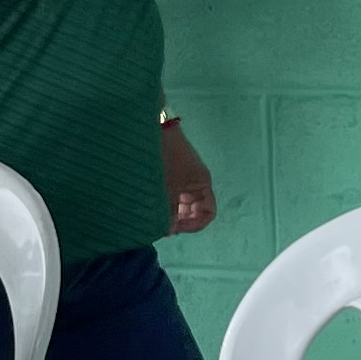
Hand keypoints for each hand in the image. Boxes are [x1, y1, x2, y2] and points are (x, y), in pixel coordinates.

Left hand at [161, 118, 216, 234]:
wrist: (153, 128)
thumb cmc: (165, 157)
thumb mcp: (167, 188)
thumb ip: (169, 211)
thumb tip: (169, 231)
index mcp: (202, 184)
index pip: (208, 213)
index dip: (194, 225)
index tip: (176, 229)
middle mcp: (197, 183)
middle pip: (195, 210)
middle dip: (182, 221)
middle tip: (163, 226)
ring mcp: (185, 177)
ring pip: (183, 203)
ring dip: (172, 213)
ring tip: (156, 218)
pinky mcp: (173, 173)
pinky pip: (174, 194)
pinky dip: (166, 203)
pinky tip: (153, 206)